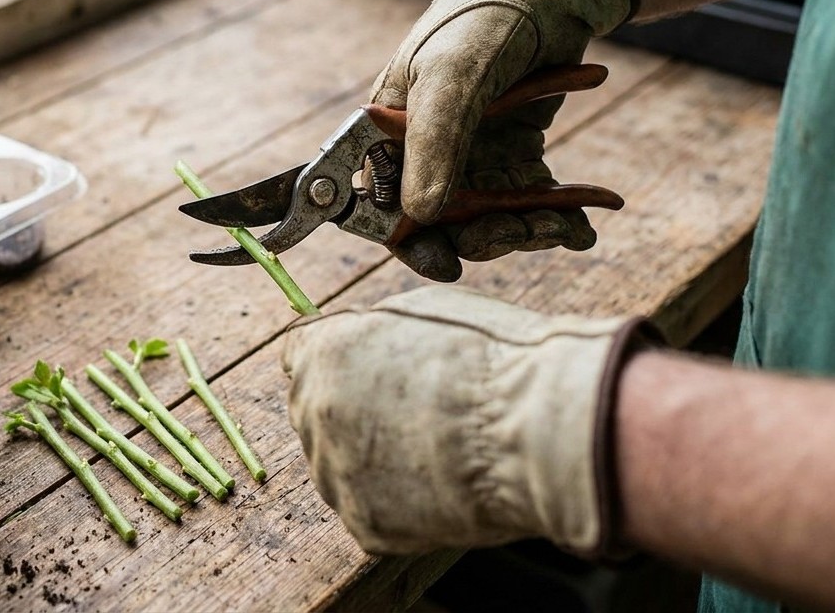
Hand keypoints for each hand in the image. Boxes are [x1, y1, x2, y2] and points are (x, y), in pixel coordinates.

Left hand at [281, 285, 647, 555]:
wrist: (535, 433)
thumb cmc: (495, 359)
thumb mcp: (426, 309)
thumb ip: (376, 328)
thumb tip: (363, 334)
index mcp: (323, 353)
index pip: (299, 355)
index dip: (334, 359)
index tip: (363, 368)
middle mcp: (315, 413)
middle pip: (315, 412)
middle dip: (352, 410)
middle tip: (414, 412)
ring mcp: (336, 474)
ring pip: (339, 465)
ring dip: (372, 458)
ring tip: (438, 449)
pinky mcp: (366, 525)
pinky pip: (371, 510)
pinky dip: (400, 502)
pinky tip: (443, 484)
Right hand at [371, 0, 637, 280]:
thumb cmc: (485, 17)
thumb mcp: (453, 77)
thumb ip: (434, 146)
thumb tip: (420, 218)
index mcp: (388, 132)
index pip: (382, 205)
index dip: (410, 242)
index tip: (447, 265)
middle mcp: (424, 149)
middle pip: (440, 224)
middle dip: (482, 239)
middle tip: (521, 234)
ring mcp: (471, 154)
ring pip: (487, 220)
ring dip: (524, 232)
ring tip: (562, 225)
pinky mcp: (514, 153)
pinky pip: (528, 203)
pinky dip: (556, 218)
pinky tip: (583, 226)